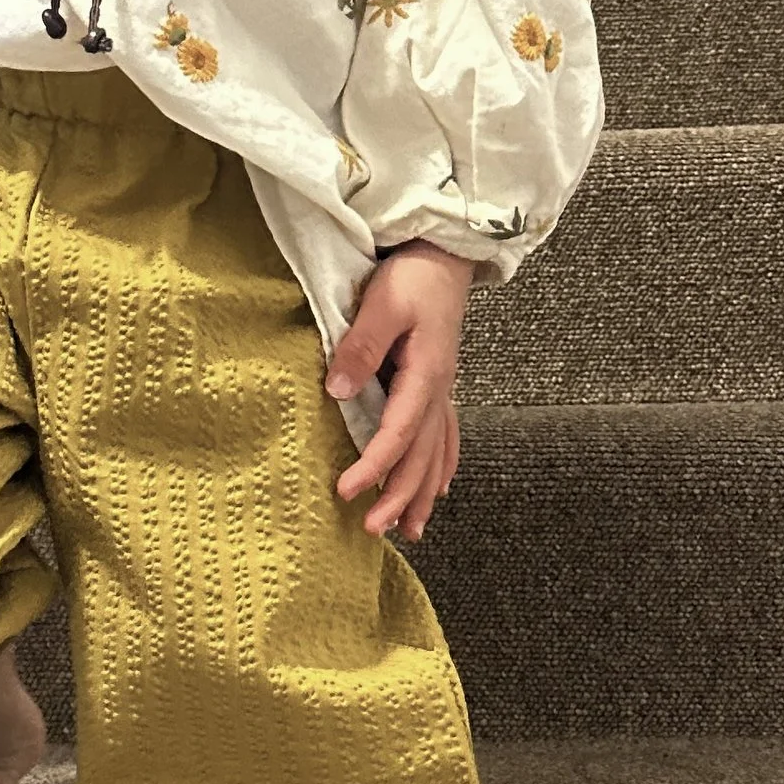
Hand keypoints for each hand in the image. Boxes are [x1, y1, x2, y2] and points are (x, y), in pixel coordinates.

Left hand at [326, 239, 474, 541]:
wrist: (445, 254)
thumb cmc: (414, 275)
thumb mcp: (383, 304)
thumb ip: (362, 349)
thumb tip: (338, 391)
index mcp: (426, 376)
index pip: (397, 434)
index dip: (373, 467)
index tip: (346, 491)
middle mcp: (439, 390)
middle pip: (421, 456)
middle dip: (400, 497)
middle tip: (375, 529)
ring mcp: (443, 389)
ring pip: (436, 452)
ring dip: (423, 492)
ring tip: (411, 529)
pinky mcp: (439, 382)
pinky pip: (445, 434)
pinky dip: (442, 464)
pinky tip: (441, 485)